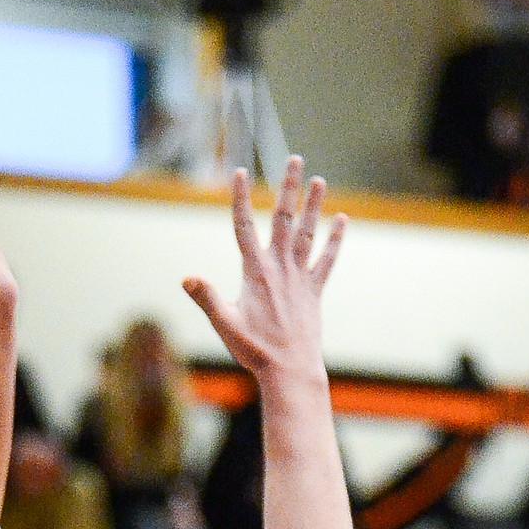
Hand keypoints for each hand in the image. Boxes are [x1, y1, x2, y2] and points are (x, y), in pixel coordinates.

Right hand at [184, 155, 345, 379]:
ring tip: (319, 180)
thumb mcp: (224, 324)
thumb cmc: (255, 350)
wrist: (290, 369)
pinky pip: (326, 260)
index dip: (240, 198)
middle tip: (295, 159)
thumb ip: (207, 298)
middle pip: (283, 219)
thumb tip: (186, 278)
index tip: (239, 173)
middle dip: (288, 188)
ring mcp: (300, 278)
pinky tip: (342, 221)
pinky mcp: (314, 291)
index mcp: (255, 272)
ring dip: (314, 205)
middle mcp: (279, 268)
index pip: (243, 227)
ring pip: (308, 233)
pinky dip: (334, 240)